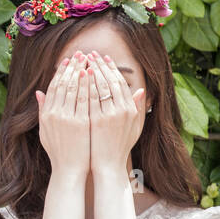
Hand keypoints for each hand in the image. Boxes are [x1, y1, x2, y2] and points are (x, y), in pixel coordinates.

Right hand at [33, 52, 90, 178]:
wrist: (69, 169)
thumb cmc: (59, 151)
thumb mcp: (45, 130)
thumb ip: (42, 110)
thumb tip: (38, 92)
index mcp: (47, 114)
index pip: (54, 87)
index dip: (61, 72)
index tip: (68, 61)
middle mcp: (56, 114)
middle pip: (65, 84)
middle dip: (72, 67)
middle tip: (80, 54)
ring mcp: (68, 118)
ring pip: (75, 88)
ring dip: (82, 71)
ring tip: (89, 59)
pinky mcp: (81, 123)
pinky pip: (86, 99)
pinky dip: (89, 85)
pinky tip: (94, 75)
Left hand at [86, 51, 146, 173]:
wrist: (108, 166)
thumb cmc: (119, 147)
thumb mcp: (134, 127)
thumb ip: (137, 109)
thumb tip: (141, 91)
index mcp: (131, 109)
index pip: (120, 82)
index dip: (111, 68)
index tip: (104, 58)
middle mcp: (122, 110)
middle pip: (110, 80)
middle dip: (100, 65)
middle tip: (91, 53)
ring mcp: (109, 115)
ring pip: (99, 86)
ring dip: (91, 70)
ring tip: (83, 60)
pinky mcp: (97, 121)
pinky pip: (90, 98)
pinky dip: (85, 85)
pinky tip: (78, 76)